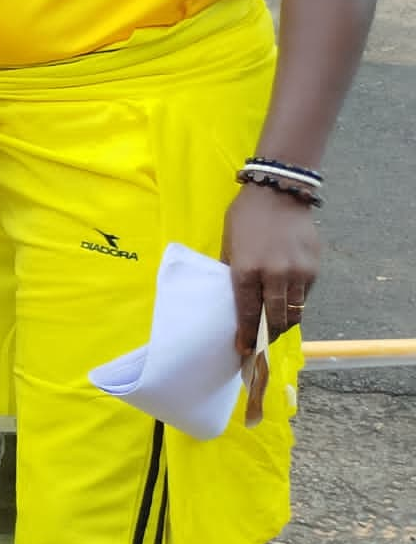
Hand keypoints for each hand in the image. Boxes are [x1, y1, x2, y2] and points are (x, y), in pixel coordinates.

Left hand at [224, 182, 318, 424]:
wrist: (279, 193)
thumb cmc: (245, 218)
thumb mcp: (229, 245)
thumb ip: (233, 272)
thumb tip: (234, 300)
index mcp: (246, 270)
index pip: (246, 313)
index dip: (245, 335)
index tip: (243, 350)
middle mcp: (274, 275)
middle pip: (274, 319)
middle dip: (266, 335)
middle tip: (260, 343)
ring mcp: (297, 272)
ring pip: (294, 312)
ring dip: (283, 323)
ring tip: (273, 327)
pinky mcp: (314, 268)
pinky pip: (304, 295)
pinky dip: (295, 303)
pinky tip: (286, 303)